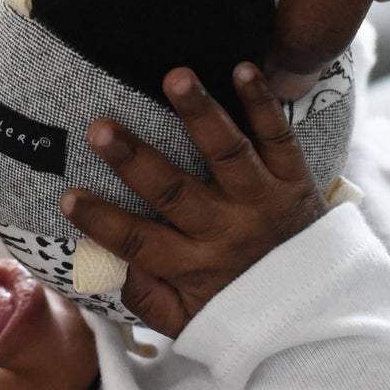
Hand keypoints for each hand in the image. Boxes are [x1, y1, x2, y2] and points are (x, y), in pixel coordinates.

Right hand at [60, 65, 325, 338]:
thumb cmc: (241, 308)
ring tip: (176, 77)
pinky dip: (264, 102)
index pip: (139, 243)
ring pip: (228, 154)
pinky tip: (244, 68)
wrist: (322, 306)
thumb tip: (103, 265)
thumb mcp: (189, 320)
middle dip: (135, 160)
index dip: (101, 222)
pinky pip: (278, 137)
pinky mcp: (294, 177)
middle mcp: (227, 231)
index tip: (67, 197)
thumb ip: (146, 297)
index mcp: (195, 267)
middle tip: (100, 128)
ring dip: (201, 113)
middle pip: (175, 192)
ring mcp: (263, 200)